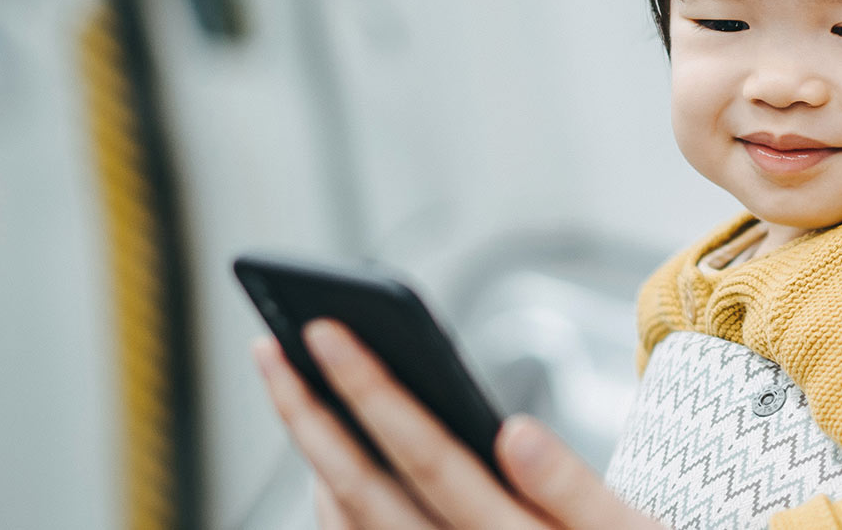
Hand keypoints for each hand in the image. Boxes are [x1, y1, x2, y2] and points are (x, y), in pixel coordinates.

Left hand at [252, 319, 663, 529]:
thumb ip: (575, 489)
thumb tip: (515, 434)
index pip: (426, 457)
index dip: (370, 391)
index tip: (322, 330)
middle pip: (361, 490)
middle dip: (308, 415)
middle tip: (266, 346)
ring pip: (349, 524)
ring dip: (311, 456)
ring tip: (287, 387)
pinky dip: (332, 504)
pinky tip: (328, 462)